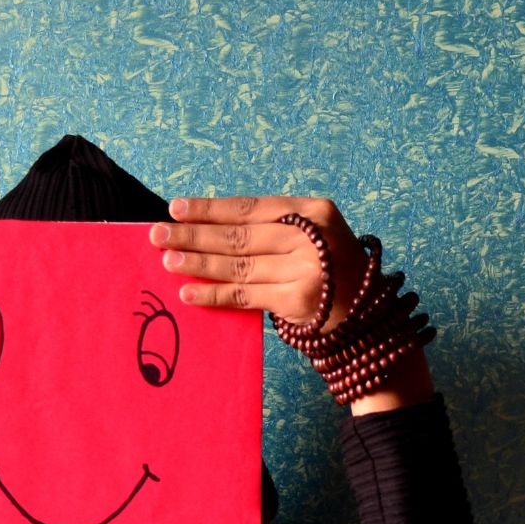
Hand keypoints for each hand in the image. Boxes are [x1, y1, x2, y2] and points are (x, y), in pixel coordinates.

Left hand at [151, 194, 436, 414]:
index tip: (176, 208)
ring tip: (167, 260)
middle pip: (240, 235)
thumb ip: (271, 228)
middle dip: (194, 235)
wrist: (367, 316)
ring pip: (238, 265)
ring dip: (198, 263)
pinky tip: (188, 293)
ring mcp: (306, 270)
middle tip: (157, 234)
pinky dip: (214, 295)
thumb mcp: (310, 236)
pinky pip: (244, 296)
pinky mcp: (297, 302)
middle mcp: (311, 238)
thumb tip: (205, 227)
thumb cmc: (328, 270)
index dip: (211, 208)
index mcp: (315, 211)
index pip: (252, 207)